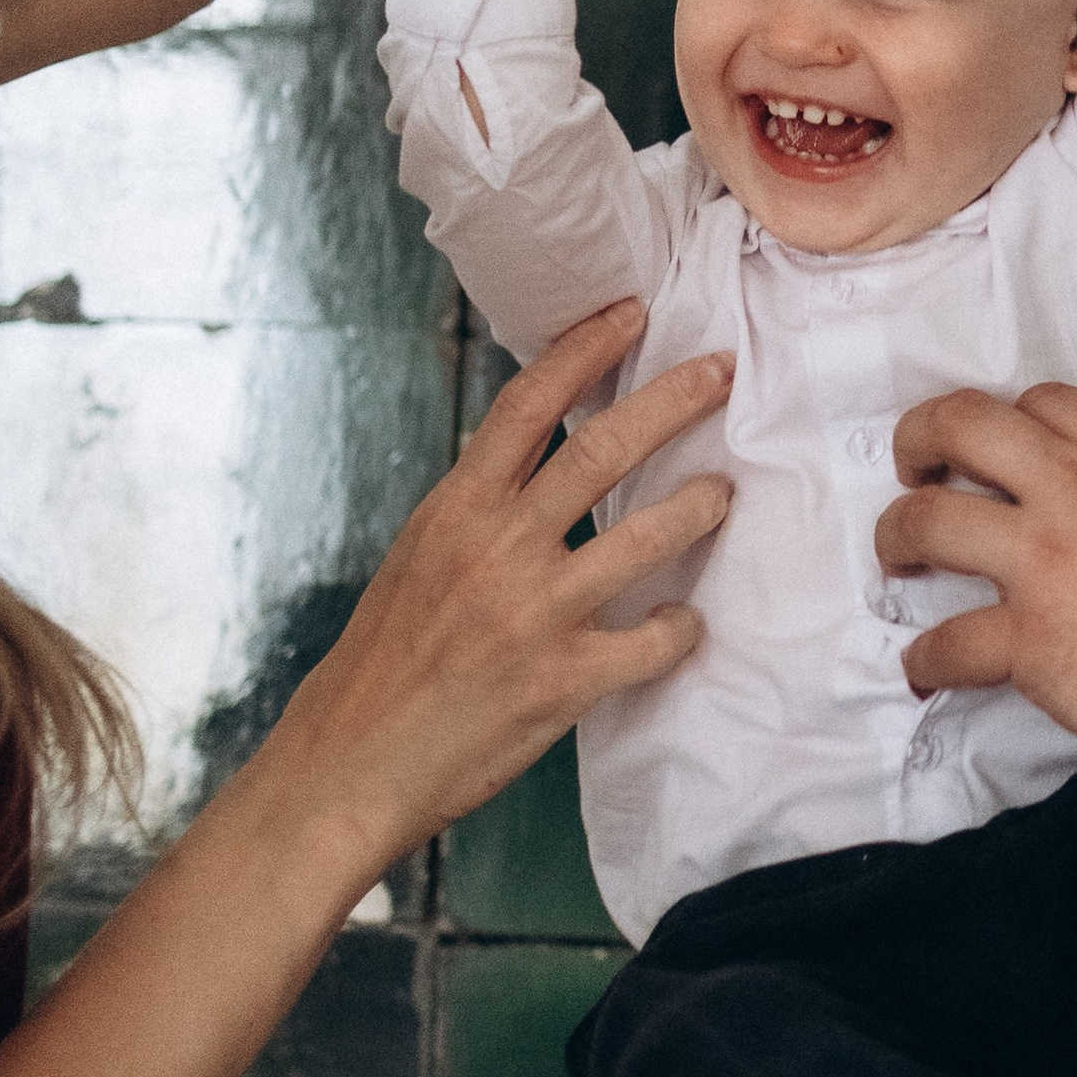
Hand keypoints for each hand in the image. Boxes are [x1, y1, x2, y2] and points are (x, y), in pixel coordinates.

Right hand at [263, 302, 729, 883]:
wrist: (353, 762)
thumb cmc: (384, 667)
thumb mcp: (417, 563)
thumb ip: (477, 514)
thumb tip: (532, 469)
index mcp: (454, 511)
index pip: (526, 404)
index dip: (584, 350)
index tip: (629, 313)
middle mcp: (496, 548)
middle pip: (601, 449)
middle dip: (673, 400)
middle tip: (721, 372)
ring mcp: (533, 612)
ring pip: (644, 536)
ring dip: (698, 506)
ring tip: (724, 492)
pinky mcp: (562, 679)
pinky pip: (651, 642)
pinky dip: (679, 629)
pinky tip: (686, 624)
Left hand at [874, 384, 1076, 759]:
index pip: (1043, 403)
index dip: (1003, 422)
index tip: (990, 448)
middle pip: (963, 425)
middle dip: (920, 439)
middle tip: (915, 469)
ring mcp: (1048, 560)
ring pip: (928, 519)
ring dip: (899, 537)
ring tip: (899, 559)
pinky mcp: (1030, 639)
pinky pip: (946, 642)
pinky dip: (927, 660)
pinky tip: (926, 669)